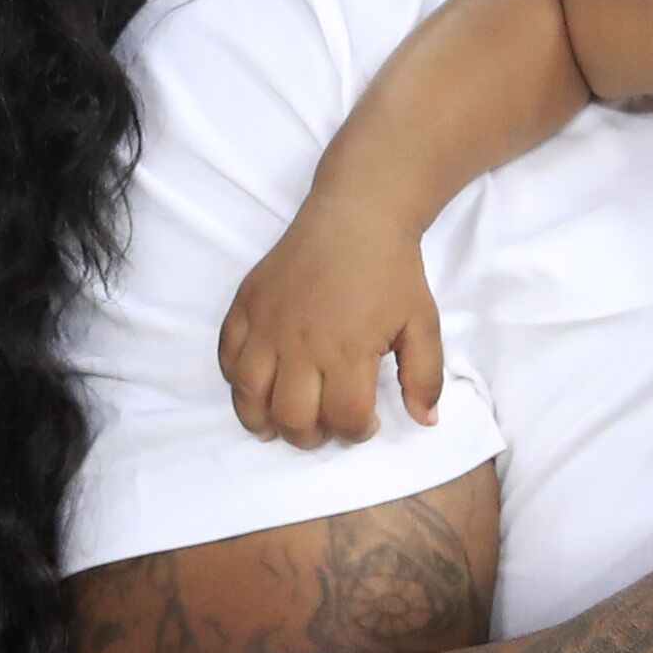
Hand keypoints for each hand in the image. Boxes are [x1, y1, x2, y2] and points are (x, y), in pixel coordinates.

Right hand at [220, 203, 439, 445]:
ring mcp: (267, 325)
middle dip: (309, 437)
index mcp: (348, 351)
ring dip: (263, 420)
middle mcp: (301, 344)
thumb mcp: (423, 322)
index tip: (366, 424)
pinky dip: (235, 379)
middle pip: (292, 417)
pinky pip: (226, 355)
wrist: (356, 215)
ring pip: (249, 395)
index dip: (357, 432)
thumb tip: (425, 421)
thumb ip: (425, 376)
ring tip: (278, 424)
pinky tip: (256, 385)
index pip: (344, 417)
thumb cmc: (392, 271)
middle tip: (323, 427)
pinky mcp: (246, 305)